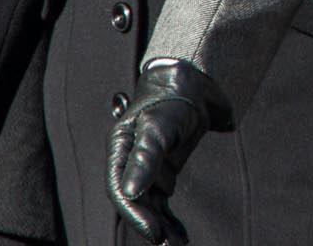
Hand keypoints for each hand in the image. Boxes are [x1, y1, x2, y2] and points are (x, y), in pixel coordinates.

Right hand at [107, 60, 232, 243]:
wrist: (193, 83)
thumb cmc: (173, 100)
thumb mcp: (159, 126)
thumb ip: (146, 158)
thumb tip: (130, 193)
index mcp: (120, 150)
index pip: (121, 190)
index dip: (135, 214)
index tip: (155, 233)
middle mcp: (129, 163)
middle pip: (134, 202)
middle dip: (149, 225)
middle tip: (167, 245)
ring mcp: (146, 169)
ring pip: (149, 205)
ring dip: (161, 226)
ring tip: (177, 244)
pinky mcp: (162, 173)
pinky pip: (162, 202)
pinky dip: (170, 219)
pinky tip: (181, 236)